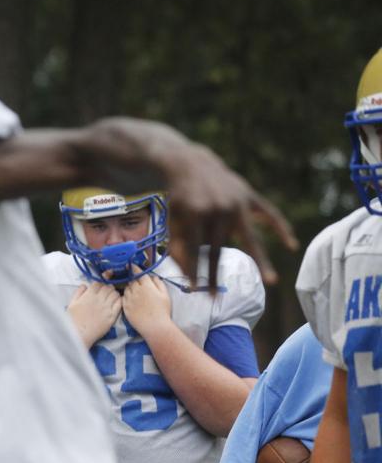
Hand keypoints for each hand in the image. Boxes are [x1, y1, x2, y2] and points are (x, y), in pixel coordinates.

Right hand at [66, 282, 121, 346]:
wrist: (78, 335)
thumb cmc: (72, 320)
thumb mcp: (71, 303)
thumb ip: (78, 292)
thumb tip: (85, 285)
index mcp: (89, 295)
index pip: (98, 283)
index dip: (99, 284)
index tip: (98, 288)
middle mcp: (99, 300)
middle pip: (108, 287)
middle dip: (107, 288)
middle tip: (105, 292)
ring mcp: (107, 308)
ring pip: (115, 294)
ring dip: (114, 293)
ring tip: (111, 296)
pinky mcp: (112, 316)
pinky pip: (119, 304)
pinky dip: (119, 300)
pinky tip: (116, 302)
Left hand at [120, 268, 171, 337]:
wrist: (155, 326)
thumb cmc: (162, 310)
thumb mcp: (165, 294)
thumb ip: (158, 283)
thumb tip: (152, 276)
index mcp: (146, 286)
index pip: (137, 272)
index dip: (134, 268)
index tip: (131, 265)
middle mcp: (136, 290)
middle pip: (131, 280)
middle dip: (133, 278)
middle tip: (136, 281)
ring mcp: (129, 299)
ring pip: (127, 288)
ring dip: (130, 287)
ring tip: (136, 292)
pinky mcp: (125, 307)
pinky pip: (123, 297)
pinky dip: (126, 296)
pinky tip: (131, 299)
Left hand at [156, 133, 296, 286]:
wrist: (191, 164)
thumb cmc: (180, 198)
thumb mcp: (172, 218)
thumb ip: (177, 244)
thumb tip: (186, 274)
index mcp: (195, 213)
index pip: (194, 250)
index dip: (194, 271)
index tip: (196, 291)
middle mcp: (218, 209)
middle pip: (219, 249)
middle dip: (216, 275)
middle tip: (216, 298)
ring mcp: (238, 202)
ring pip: (250, 237)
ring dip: (261, 260)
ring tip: (271, 280)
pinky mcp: (250, 196)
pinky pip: (269, 214)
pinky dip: (280, 228)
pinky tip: (291, 244)